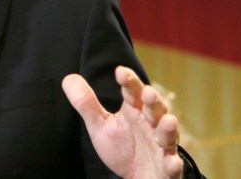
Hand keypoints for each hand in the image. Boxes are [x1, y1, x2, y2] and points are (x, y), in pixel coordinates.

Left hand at [62, 66, 183, 178]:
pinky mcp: (167, 168)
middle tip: (147, 93)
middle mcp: (151, 125)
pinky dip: (173, 164)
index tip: (120, 72)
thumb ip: (86, 104)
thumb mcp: (100, 126)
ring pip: (167, 135)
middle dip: (153, 101)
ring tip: (167, 121)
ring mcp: (161, 146)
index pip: (133, 92)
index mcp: (134, 111)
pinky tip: (172, 163)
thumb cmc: (122, 148)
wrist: (137, 177)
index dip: (129, 82)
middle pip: (154, 109)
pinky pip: (172, 166)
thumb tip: (68, 78)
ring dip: (168, 128)